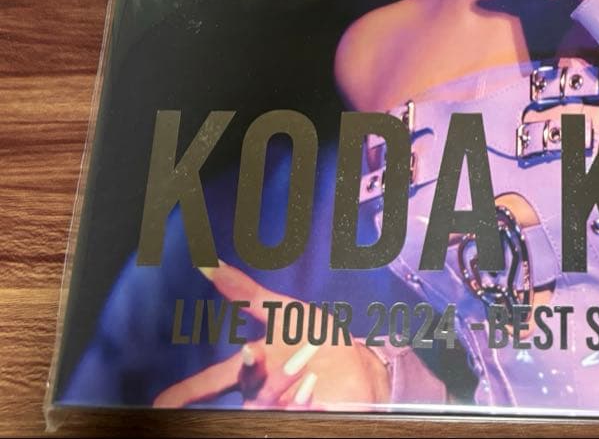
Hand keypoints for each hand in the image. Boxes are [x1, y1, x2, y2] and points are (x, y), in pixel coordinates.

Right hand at [152, 261, 389, 410]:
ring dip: (283, 379)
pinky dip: (304, 401)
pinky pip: (301, 415)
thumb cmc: (315, 340)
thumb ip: (245, 292)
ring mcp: (286, 407)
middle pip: (247, 390)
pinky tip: (313, 386)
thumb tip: (209, 263)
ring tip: (304, 361)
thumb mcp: (282, 311)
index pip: (210, 383)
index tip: (160, 404)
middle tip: (252, 351)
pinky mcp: (312, 415)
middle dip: (251, 371)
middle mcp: (263, 393)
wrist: (359, 364)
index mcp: (252, 370)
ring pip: (271, 402)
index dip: (183, 395)